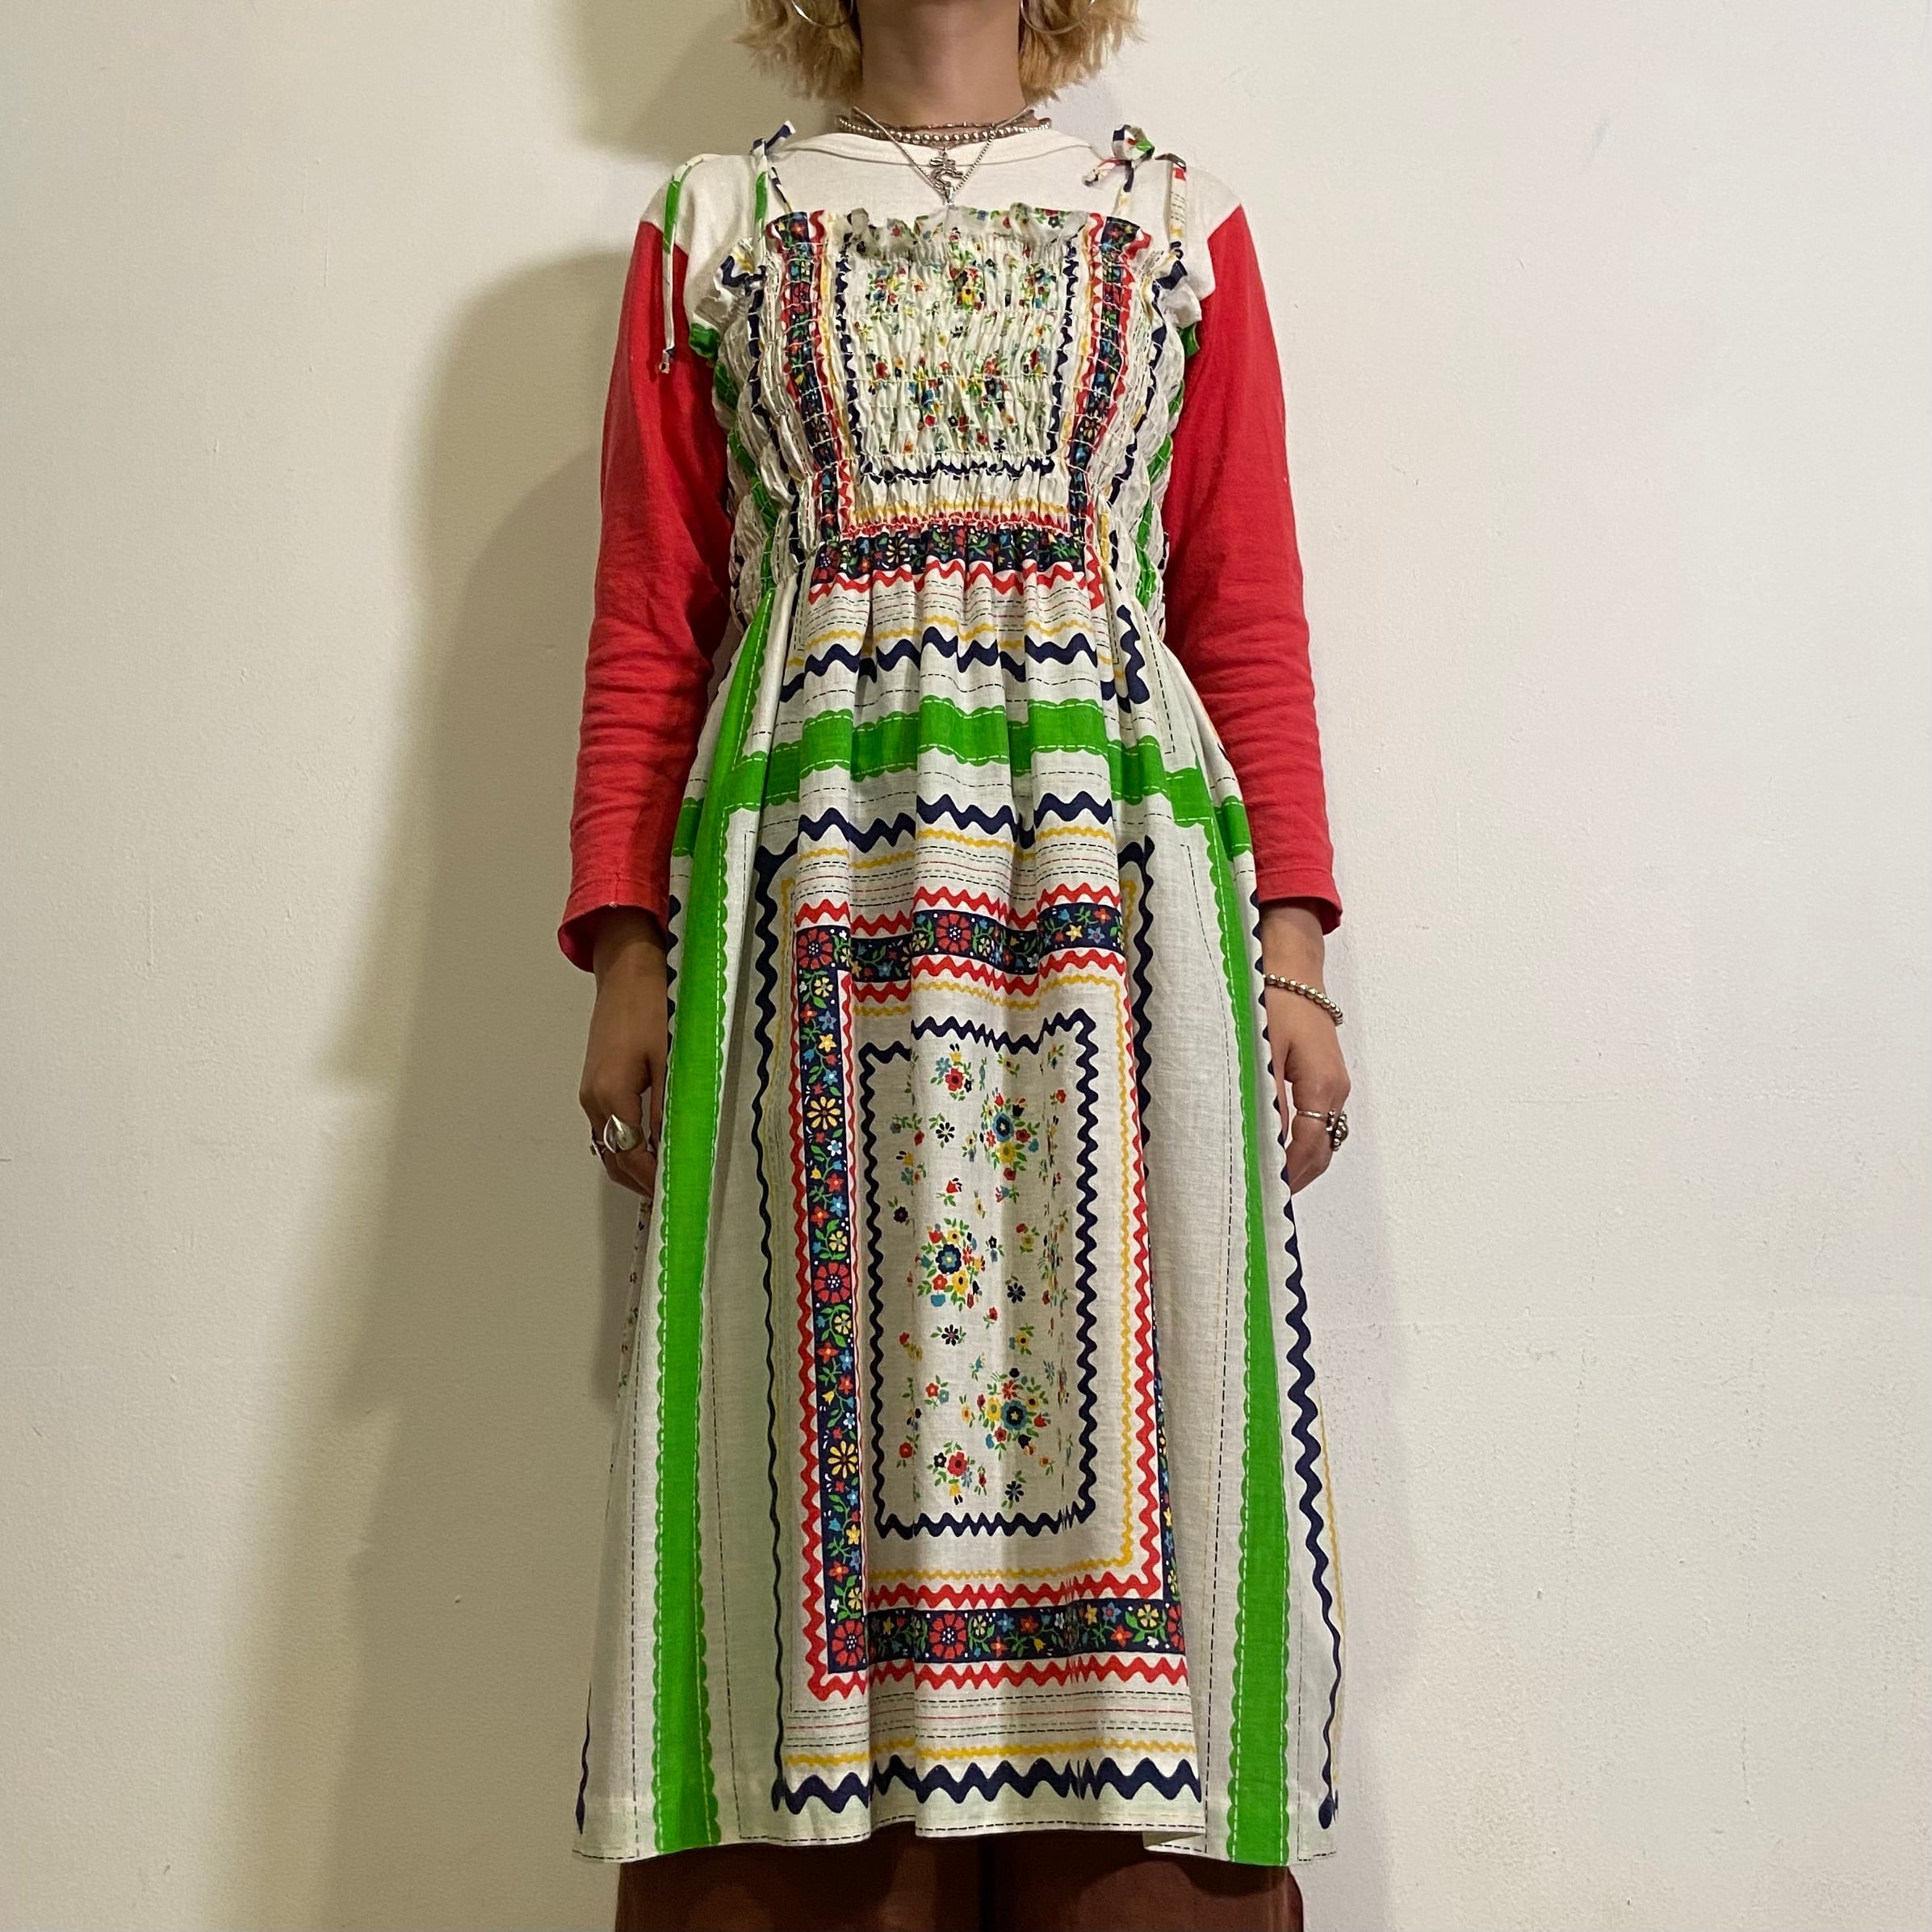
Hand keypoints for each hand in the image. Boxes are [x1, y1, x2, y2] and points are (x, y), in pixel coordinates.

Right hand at [579, 909, 668, 1197]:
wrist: (628, 968)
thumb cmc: (655, 1005)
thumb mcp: (671, 1057)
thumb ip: (668, 1105)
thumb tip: (674, 1147)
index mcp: (610, 1094)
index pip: (632, 1154)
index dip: (654, 1178)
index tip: (677, 1194)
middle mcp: (593, 1099)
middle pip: (616, 1157)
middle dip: (643, 1179)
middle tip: (676, 1193)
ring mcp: (590, 1091)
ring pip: (610, 1144)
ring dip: (635, 1164)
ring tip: (668, 1177)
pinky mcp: (595, 1082)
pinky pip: (609, 1126)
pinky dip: (628, 1144)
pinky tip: (653, 1146)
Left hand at [1259, 900, 1349, 1193]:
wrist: (1293, 967)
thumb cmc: (1273, 999)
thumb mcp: (1262, 1048)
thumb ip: (1266, 1097)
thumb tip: (1265, 1141)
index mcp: (1322, 1085)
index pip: (1309, 1147)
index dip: (1288, 1175)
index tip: (1264, 1193)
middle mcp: (1335, 1090)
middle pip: (1321, 1150)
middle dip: (1294, 1176)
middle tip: (1261, 1196)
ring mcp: (1333, 1084)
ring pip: (1321, 1137)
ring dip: (1297, 1160)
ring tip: (1264, 1179)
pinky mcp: (1324, 1077)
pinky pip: (1316, 1120)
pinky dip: (1299, 1141)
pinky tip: (1272, 1146)